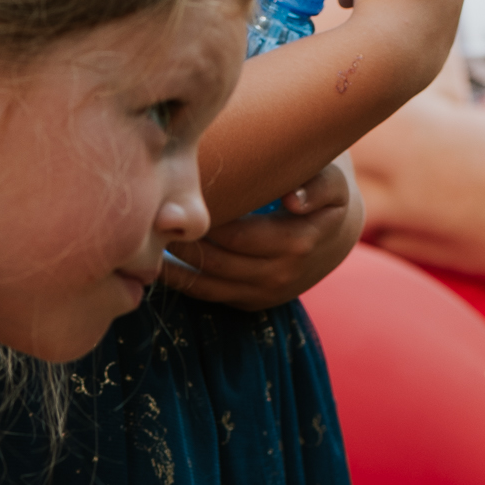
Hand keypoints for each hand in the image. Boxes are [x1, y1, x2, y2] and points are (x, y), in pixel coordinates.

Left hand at [163, 157, 361, 308]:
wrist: (334, 234)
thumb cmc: (324, 194)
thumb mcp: (333, 182)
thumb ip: (319, 185)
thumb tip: (294, 201)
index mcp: (297, 243)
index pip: (238, 236)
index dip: (205, 223)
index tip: (177, 202)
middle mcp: (280, 275)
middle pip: (217, 261)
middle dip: (183, 242)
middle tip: (153, 218)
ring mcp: (266, 293)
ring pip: (209, 285)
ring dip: (176, 267)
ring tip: (149, 242)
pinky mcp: (253, 302)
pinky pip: (212, 296)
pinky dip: (184, 283)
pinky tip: (160, 264)